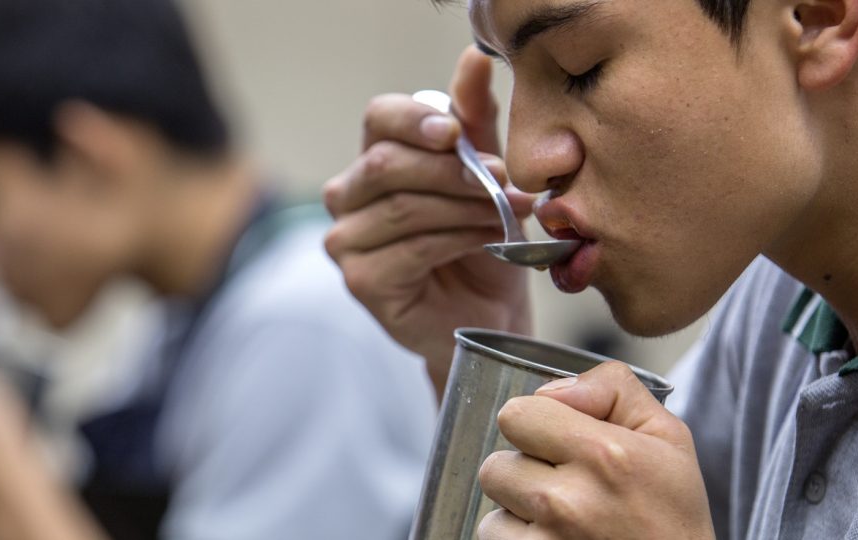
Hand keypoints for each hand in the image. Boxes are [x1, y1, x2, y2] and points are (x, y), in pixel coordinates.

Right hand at [323, 46, 535, 385]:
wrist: (492, 318)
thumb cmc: (486, 246)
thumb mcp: (488, 175)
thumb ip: (476, 120)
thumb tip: (474, 57)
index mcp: (374, 159)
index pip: (378, 118)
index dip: (415, 120)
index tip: (455, 133)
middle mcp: (348, 196)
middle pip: (388, 163)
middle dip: (455, 171)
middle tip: (506, 181)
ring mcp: (347, 241)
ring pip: (404, 207)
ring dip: (467, 208)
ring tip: (511, 213)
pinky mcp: (361, 282)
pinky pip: (412, 248)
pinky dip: (459, 241)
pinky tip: (492, 242)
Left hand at [478, 362, 714, 538]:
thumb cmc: (672, 513)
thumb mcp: (667, 435)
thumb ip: (612, 389)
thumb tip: (553, 390)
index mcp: (602, 455)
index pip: (515, 414)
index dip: (537, 425)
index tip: (562, 443)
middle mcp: (569, 501)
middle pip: (495, 464)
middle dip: (526, 471)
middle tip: (567, 487)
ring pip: (493, 507)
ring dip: (519, 509)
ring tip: (564, 518)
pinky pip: (494, 537)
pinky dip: (519, 538)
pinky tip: (555, 539)